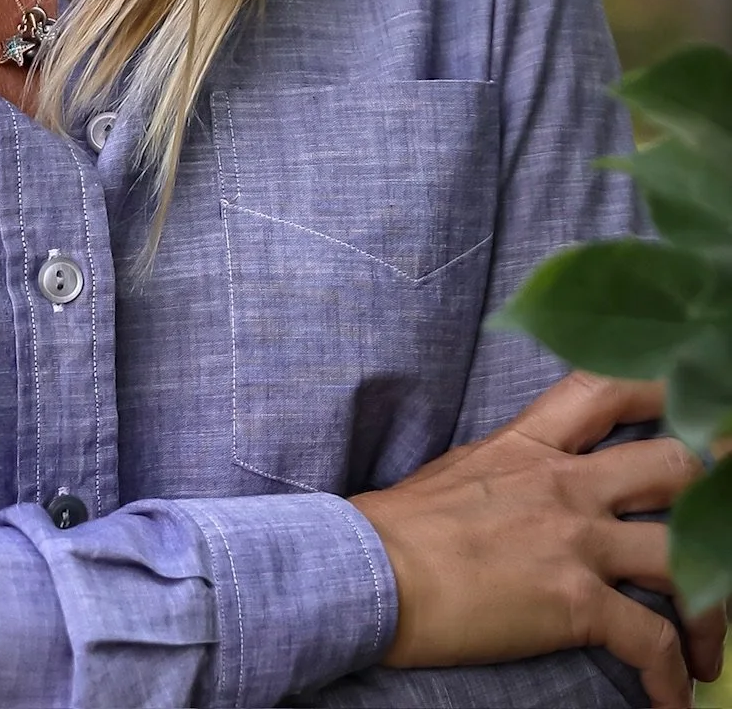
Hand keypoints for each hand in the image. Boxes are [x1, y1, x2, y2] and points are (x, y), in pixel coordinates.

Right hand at [350, 373, 723, 708]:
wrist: (368, 571)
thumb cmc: (398, 527)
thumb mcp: (463, 468)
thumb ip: (515, 468)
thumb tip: (533, 484)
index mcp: (531, 441)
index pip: (608, 386)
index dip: (663, 389)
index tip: (693, 409)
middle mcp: (564, 480)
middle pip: (677, 465)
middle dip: (716, 500)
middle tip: (724, 533)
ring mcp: (573, 538)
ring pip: (686, 556)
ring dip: (711, 611)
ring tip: (704, 649)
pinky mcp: (573, 601)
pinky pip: (652, 641)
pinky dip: (672, 678)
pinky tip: (669, 698)